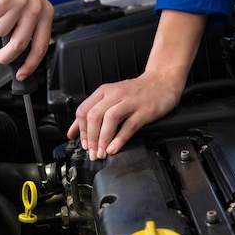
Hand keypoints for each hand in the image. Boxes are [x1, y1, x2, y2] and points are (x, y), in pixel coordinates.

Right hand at [0, 0, 53, 79]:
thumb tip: (20, 57)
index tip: (22, 74)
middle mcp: (36, 7)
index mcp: (46, 12)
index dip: (30, 64)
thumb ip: (27, 28)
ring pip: (0, 32)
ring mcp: (22, 2)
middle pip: (19, 45)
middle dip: (4, 56)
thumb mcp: (26, 7)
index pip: (41, 46)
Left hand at [67, 71, 181, 159]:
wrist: (161, 81)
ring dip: (103, 139)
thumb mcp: (111, 97)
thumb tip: (73, 132)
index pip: (84, 110)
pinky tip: (114, 148)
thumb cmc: (135, 92)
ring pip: (110, 119)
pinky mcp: (144, 110)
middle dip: (90, 138)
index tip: (83, 144)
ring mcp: (129, 101)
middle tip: (92, 153)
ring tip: (101, 153)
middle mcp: (115, 94)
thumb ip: (93, 112)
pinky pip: (129, 125)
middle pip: (94, 116)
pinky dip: (119, 139)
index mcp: (104, 91)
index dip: (80, 130)